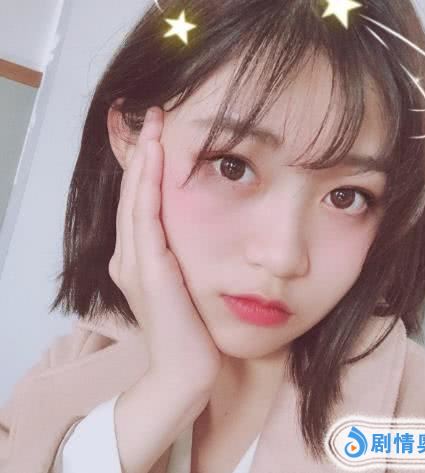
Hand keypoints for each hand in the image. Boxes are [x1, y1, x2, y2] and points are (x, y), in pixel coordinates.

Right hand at [108, 106, 221, 390]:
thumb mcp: (186, 285)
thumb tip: (200, 232)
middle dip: (145, 152)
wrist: (187, 370)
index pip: (141, 202)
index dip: (148, 166)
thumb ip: (183, 258)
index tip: (161, 133)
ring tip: (156, 121)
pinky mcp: (148, 270)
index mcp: (138, 260)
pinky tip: (156, 155)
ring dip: (146, 158)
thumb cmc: (193, 330)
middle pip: (135, 193)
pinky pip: (146, 217)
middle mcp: (129, 257)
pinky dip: (149, 183)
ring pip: (137, 198)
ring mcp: (134, 263)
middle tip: (156, 113)